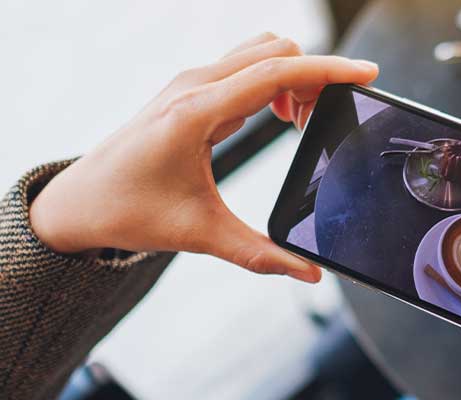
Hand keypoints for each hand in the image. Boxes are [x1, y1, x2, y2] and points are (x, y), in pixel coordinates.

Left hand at [29, 33, 378, 281]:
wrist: (80, 201)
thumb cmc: (130, 212)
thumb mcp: (200, 235)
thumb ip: (261, 255)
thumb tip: (311, 274)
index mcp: (196, 112)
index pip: (277, 71)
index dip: (328, 70)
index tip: (367, 74)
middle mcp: (194, 85)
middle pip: (276, 51)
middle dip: (315, 76)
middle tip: (327, 120)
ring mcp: (191, 82)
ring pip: (261, 52)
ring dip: (294, 76)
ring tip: (301, 122)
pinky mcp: (192, 89)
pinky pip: (246, 66)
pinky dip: (275, 82)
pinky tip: (278, 118)